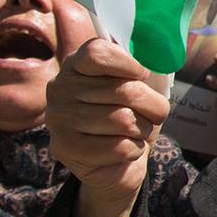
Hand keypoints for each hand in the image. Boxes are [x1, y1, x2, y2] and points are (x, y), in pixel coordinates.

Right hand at [48, 37, 166, 198]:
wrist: (118, 163)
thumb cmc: (131, 116)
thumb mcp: (140, 86)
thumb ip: (143, 68)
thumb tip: (157, 58)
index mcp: (77, 64)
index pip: (98, 53)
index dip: (129, 64)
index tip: (142, 75)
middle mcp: (60, 87)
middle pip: (123, 90)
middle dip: (151, 106)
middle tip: (149, 114)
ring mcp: (59, 118)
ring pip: (124, 120)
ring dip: (142, 130)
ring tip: (134, 132)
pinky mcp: (64, 148)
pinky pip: (119, 147)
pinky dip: (133, 150)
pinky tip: (124, 150)